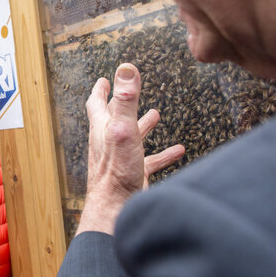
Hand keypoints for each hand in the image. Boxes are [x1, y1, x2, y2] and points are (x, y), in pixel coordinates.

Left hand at [78, 64, 184, 234]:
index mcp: (103, 128)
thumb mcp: (123, 127)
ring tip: (156, 115)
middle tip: (124, 94)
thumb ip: (126, 99)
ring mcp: (121, 160)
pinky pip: (149, 161)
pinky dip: (162, 154)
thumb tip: (125, 68)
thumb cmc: (116, 169)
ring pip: (132, 138)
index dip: (101, 90)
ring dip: (142, 126)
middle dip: (121, 105)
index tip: (103, 81)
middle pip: (114, 119)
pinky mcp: (133, 175)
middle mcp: (109, 143)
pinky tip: (178, 151)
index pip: (97, 104)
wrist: (117, 207)